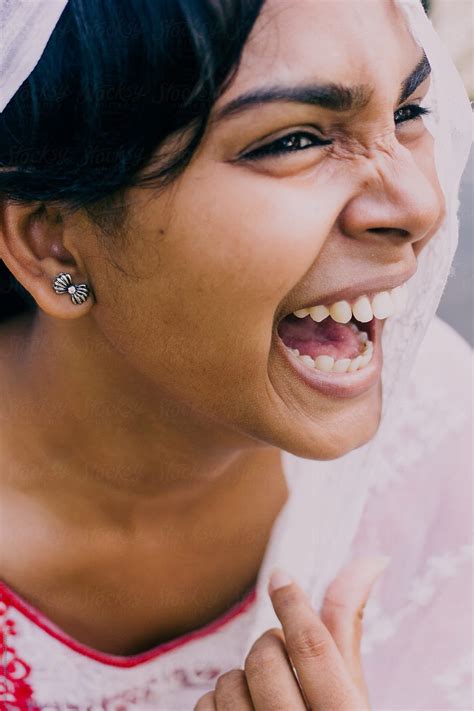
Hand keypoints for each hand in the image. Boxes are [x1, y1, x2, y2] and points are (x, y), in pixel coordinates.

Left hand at [194, 556, 388, 709]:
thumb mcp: (348, 698)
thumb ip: (345, 633)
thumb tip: (368, 559)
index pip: (315, 648)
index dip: (295, 604)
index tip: (281, 576)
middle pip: (266, 657)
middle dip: (269, 647)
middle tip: (283, 664)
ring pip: (228, 680)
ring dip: (241, 680)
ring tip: (263, 702)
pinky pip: (204, 707)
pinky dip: (216, 704)